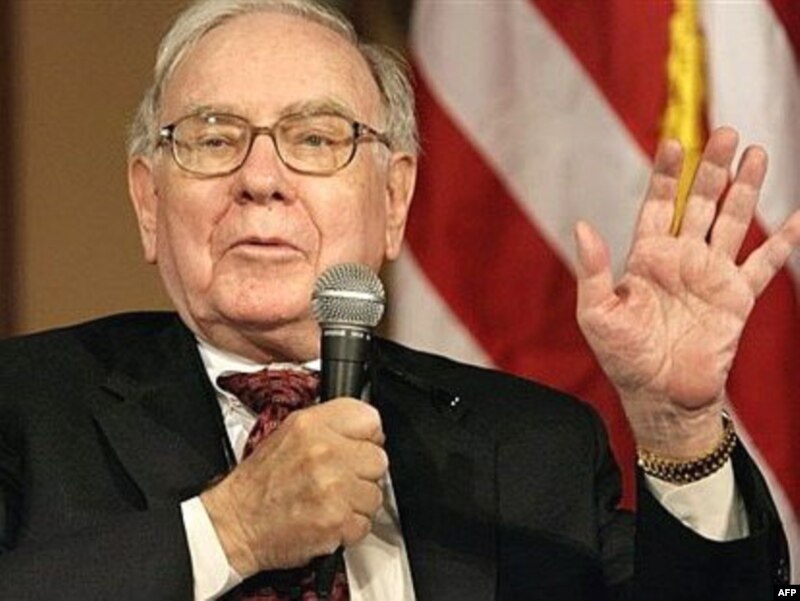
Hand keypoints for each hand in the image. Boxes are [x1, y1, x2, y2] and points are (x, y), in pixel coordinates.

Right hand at [200, 398, 387, 576]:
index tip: (358, 447)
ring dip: (357, 503)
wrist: (235, 524)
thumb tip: (365, 428)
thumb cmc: (259, 484)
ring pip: (375, 494)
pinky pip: (365, 523)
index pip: (370, 418)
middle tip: (340, 480)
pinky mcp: (336, 520)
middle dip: (362, 473)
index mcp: (311, 425)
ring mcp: (333, 487)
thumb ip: (328, 426)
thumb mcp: (287, 434)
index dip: (366, 437)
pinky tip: (327, 519)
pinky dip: (349, 528)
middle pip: (378, 459)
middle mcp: (324, 452)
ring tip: (330, 501)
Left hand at [574, 127, 799, 456]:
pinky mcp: (737, 298)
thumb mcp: (597, 313)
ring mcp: (711, 275)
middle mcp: (681, 259)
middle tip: (725, 133)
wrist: (660, 396)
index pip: (656, 204)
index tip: (674, 142)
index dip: (665, 175)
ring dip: (745, 189)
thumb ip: (594, 270)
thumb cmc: (623, 356)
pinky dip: (782, 241)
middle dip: (712, 169)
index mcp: (646, 257)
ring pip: (733, 221)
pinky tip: (796, 216)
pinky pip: (765, 264)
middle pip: (699, 203)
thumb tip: (582, 225)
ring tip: (757, 153)